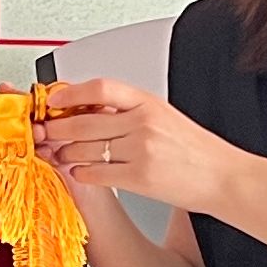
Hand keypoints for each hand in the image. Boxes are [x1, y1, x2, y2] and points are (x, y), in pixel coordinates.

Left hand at [32, 76, 238, 215]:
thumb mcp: (164, 116)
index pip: (100, 88)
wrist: (222, 176)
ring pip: (85, 148)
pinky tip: (80, 172)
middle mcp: (143, 123)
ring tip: (61, 155)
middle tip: (44, 132)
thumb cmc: (195, 149)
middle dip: (56, 128)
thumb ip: (130, 110)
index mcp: (148, 102)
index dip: (70, 93)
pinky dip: (81, 173)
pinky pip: (96, 173)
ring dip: (65, 153)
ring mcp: (141, 150)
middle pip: (83, 121)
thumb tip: (89, 108)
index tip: (54, 100)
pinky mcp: (139, 178)